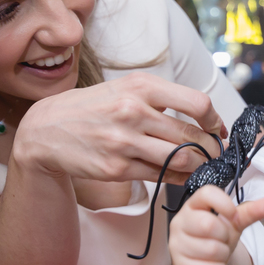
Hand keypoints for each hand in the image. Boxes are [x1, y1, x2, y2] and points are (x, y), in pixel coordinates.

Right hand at [15, 72, 227, 184]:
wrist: (46, 129)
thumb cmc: (93, 107)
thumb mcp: (125, 87)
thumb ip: (161, 97)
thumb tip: (202, 113)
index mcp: (141, 87)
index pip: (197, 103)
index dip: (215, 120)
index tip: (217, 129)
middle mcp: (134, 112)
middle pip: (192, 136)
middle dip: (211, 149)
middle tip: (215, 153)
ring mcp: (124, 142)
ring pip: (181, 159)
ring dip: (199, 166)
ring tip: (201, 166)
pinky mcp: (116, 168)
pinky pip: (160, 176)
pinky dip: (177, 177)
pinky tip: (179, 174)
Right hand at [169, 186, 263, 264]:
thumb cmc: (217, 237)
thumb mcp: (234, 222)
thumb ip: (250, 212)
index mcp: (193, 205)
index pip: (206, 193)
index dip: (224, 203)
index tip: (233, 215)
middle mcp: (180, 222)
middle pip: (208, 224)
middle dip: (225, 236)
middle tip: (223, 239)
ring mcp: (176, 245)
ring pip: (212, 250)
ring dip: (223, 255)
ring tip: (218, 253)